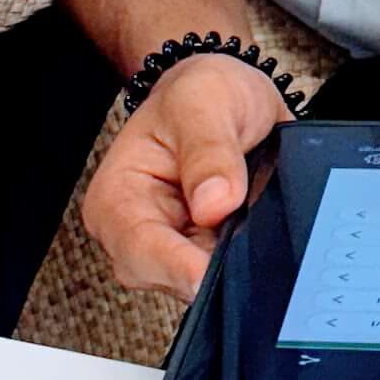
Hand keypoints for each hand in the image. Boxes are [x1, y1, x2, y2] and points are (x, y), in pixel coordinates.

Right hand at [83, 54, 290, 299]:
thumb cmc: (200, 93)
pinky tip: (262, 234)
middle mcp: (136, 234)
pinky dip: (248, 262)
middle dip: (214, 268)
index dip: (176, 267)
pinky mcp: (206, 257)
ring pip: (205, 286)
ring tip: (258, 218)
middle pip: (171, 279)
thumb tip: (214, 203)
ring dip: (236, 264)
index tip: (210, 273)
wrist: (223, 94)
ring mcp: (174, 251)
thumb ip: (209, 150)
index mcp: (117, 198)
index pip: (138, 250)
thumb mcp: (205, 101)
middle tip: (254, 236)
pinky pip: (228, 277)